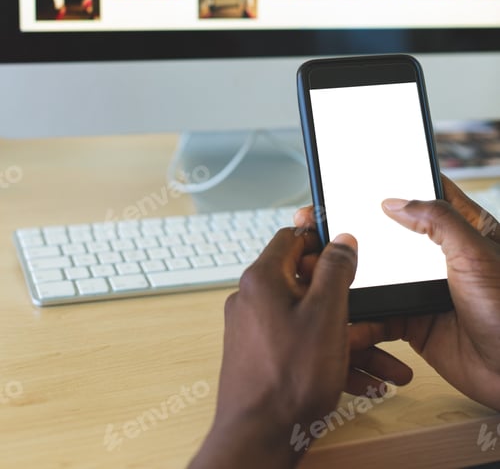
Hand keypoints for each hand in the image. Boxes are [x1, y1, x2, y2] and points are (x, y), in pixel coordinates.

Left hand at [188, 228, 410, 468]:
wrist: (259, 440)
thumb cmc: (288, 379)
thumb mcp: (326, 314)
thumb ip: (335, 270)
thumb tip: (341, 241)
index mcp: (262, 279)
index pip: (292, 238)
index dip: (321, 239)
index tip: (346, 249)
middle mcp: (253, 300)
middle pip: (306, 284)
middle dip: (348, 302)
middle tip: (375, 314)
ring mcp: (256, 330)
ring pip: (310, 321)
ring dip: (349, 337)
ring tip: (385, 362)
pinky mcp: (262, 356)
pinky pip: (302, 345)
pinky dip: (331, 356)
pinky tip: (364, 381)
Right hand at [295, 176, 499, 410]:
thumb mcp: (475, 253)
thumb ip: (437, 220)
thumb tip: (393, 202)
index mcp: (460, 228)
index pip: (419, 194)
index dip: (388, 185)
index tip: (352, 181)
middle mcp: (436, 255)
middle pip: (386, 234)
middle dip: (351, 233)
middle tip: (318, 227)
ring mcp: (421, 288)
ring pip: (374, 274)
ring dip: (346, 275)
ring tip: (315, 271)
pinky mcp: (411, 321)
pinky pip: (375, 314)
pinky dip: (356, 315)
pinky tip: (338, 312)